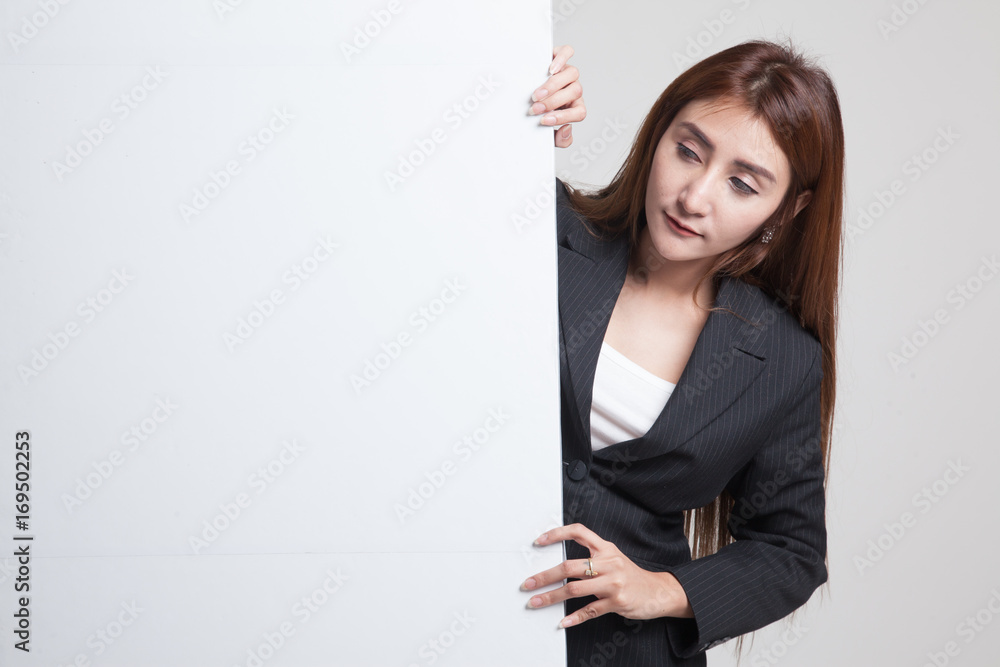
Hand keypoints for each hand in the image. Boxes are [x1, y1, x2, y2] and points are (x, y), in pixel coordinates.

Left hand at [521, 523, 693, 627]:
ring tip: (536, 602)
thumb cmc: (631, 575)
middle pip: (569, 566)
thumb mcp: (613, 558)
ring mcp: (613, 583)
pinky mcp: (616, 602)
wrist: (658, 591)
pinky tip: (562, 621)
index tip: (538, 542)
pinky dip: (574, 617)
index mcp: (606, 548)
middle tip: (527, 583)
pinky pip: (589, 610)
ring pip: (574, 590)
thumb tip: (560, 564)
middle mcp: (608, 563)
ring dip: (551, 597)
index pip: (578, 531)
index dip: (556, 533)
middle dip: (544, 576)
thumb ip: (591, 556)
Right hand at [531, 44, 585, 147]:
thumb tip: (567, 130)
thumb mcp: (547, 132)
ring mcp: (567, 72)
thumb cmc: (536, 112)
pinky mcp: (559, 57)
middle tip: (534, 109)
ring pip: (572, 74)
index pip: (580, 112)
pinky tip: (550, 69)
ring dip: (553, 86)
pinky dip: (561, 59)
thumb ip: (560, 140)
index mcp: (574, 105)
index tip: (544, 121)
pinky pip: (567, 52)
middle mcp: (573, 88)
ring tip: (536, 94)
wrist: (522, 90)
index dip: (563, 117)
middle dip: (553, 103)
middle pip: (575, 92)